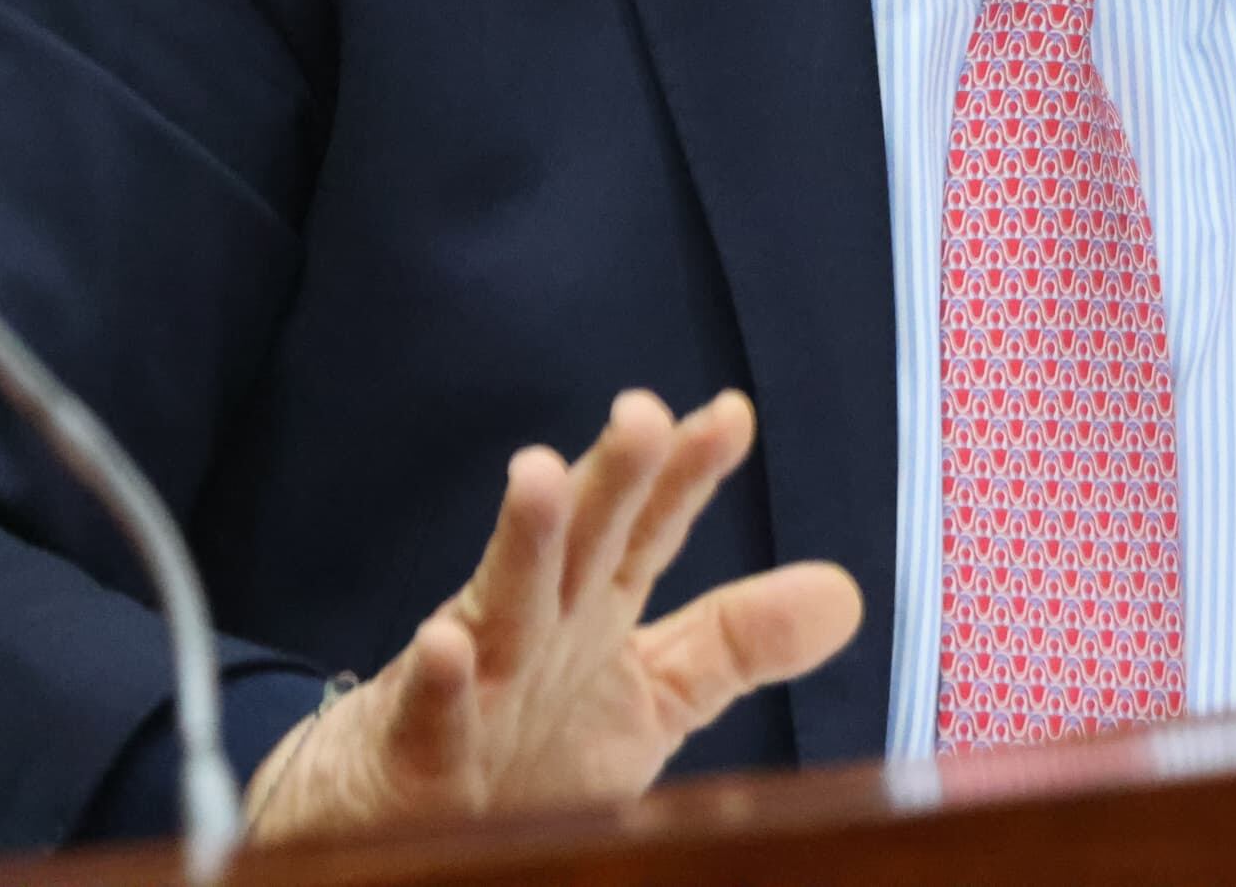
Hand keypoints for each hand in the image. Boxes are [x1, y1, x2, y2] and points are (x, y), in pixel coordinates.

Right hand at [243, 389, 862, 841]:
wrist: (389, 824)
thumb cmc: (526, 750)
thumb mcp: (653, 696)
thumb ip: (737, 641)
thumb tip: (846, 592)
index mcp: (595, 612)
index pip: (650, 530)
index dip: (688, 474)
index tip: (732, 414)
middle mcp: (538, 629)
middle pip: (581, 543)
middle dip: (610, 480)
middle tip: (641, 412)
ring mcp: (474, 683)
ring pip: (498, 602)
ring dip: (521, 541)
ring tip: (539, 473)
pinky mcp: (415, 750)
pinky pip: (428, 713)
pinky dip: (437, 680)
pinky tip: (447, 643)